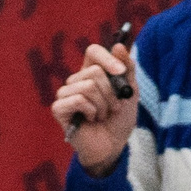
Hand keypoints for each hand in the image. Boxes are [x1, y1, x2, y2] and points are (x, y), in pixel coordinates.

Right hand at [52, 42, 135, 173]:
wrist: (113, 145)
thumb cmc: (119, 119)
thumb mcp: (130, 90)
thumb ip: (127, 68)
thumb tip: (117, 45)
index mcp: (91, 72)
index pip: (93, 51)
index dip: (107, 58)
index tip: (120, 72)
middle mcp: (76, 80)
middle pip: (94, 71)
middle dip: (110, 92)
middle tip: (113, 107)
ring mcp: (65, 94)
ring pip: (88, 86)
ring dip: (102, 104)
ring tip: (102, 115)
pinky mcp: (59, 109)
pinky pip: (77, 99)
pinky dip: (91, 111)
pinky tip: (90, 120)